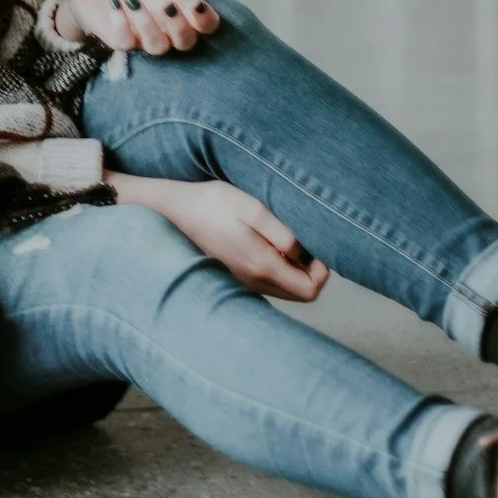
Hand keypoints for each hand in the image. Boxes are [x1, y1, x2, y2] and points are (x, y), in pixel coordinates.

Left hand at [64, 0, 219, 55]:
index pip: (206, 25)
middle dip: (180, 27)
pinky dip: (121, 25)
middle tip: (168, 5)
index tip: (197, 5)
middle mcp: (167, 26)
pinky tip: (115, 4)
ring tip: (132, 0)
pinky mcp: (122, 40)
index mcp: (182, 7)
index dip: (206, 21)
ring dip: (148, 26)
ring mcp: (145, 36)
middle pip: (186, 42)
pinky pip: (126, 43)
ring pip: (158, 47)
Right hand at [108, 172, 328, 301]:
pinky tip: (272, 244)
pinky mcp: (236, 274)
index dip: (324, 272)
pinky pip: (270, 282)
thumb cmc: (213, 203)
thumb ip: (281, 233)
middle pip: (302, 294)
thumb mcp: (251, 208)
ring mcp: (243, 280)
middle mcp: (253, 280)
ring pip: (286, 290)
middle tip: (309, 243)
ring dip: (297, 271)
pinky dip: (281, 269)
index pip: (310, 290)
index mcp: (260, 265)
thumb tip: (306, 253)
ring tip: (290, 240)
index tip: (319, 247)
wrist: (174, 209)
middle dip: (314, 273)